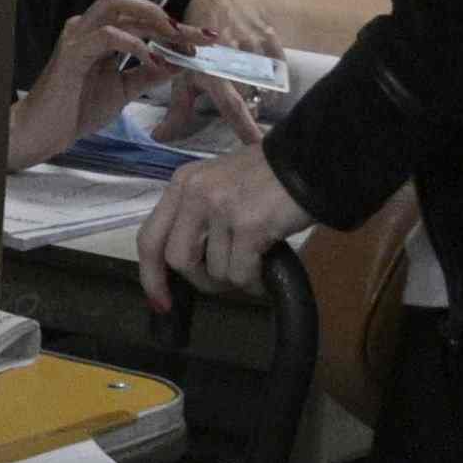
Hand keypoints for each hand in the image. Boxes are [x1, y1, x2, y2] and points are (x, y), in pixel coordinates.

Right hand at [11, 0, 199, 164]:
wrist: (42, 133)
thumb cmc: (74, 110)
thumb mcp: (123, 90)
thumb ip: (148, 74)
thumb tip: (179, 61)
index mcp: (99, 33)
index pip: (140, 18)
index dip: (174, 25)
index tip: (205, 38)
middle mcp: (87, 26)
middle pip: (132, 4)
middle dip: (170, 18)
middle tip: (200, 36)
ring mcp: (78, 36)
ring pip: (118, 7)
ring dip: (154, 22)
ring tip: (179, 41)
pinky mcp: (72, 53)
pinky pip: (108, 35)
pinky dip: (135, 44)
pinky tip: (153, 58)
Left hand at [135, 137, 315, 307]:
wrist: (312, 160)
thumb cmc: (268, 177)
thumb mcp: (219, 183)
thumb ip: (196, 215)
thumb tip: (184, 265)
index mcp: (183, 183)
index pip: (150, 237)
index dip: (151, 276)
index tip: (161, 302)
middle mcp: (195, 192)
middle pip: (178, 260)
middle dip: (202, 279)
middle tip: (226, 278)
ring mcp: (221, 207)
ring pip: (215, 270)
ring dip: (236, 276)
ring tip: (255, 259)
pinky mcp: (249, 224)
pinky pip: (241, 273)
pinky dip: (254, 280)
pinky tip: (265, 268)